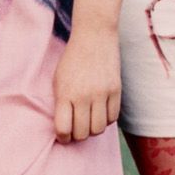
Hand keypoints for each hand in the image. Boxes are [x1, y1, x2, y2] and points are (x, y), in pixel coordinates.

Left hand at [51, 23, 121, 142]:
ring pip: (99, 129)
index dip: (63, 137)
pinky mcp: (116, 90)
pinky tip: (101, 112)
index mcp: (65, 93)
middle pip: (82, 133)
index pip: (64, 129)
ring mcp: (102, 94)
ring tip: (89, 121)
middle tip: (76, 129)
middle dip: (78, 135)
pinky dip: (106, 120)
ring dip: (93, 129)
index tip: (63, 135)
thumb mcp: (58, 79)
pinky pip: (113, 118)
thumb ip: (61, 103)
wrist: (94, 36)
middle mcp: (84, 96)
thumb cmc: (72, 59)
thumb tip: (65, 128)